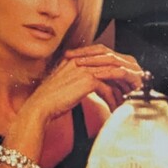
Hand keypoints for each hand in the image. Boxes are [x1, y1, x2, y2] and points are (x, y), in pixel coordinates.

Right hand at [27, 44, 142, 119]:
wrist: (40, 106)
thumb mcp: (64, 83)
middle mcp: (80, 60)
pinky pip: (108, 88)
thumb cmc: (50, 99)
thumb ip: (76, 78)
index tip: (119, 85)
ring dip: (119, 91)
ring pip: (111, 77)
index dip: (111, 73)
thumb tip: (90, 84)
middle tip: (127, 92)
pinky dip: (113, 100)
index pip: (100, 61)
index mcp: (73, 59)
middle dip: (120, 80)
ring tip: (123, 102)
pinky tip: (113, 109)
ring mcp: (84, 68)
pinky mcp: (88, 80)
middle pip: (109, 66)